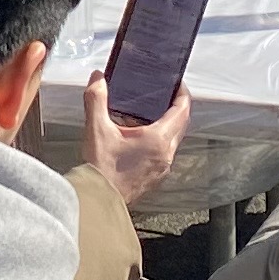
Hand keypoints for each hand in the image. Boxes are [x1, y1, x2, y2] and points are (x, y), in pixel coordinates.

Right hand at [86, 74, 187, 208]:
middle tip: (164, 95)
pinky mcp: (155, 178)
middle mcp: (165, 155)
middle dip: (175, 108)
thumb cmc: (101, 170)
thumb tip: (98, 78)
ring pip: (173, 140)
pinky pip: (164, 154)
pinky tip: (138, 139)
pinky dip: (158, 142)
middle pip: (181, 124)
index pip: (182, 111)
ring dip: (166, 125)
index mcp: (158, 140)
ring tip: (147, 115)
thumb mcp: (97, 129)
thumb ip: (96, 99)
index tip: (177, 84)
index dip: (182, 94)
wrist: (98, 200)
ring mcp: (162, 168)